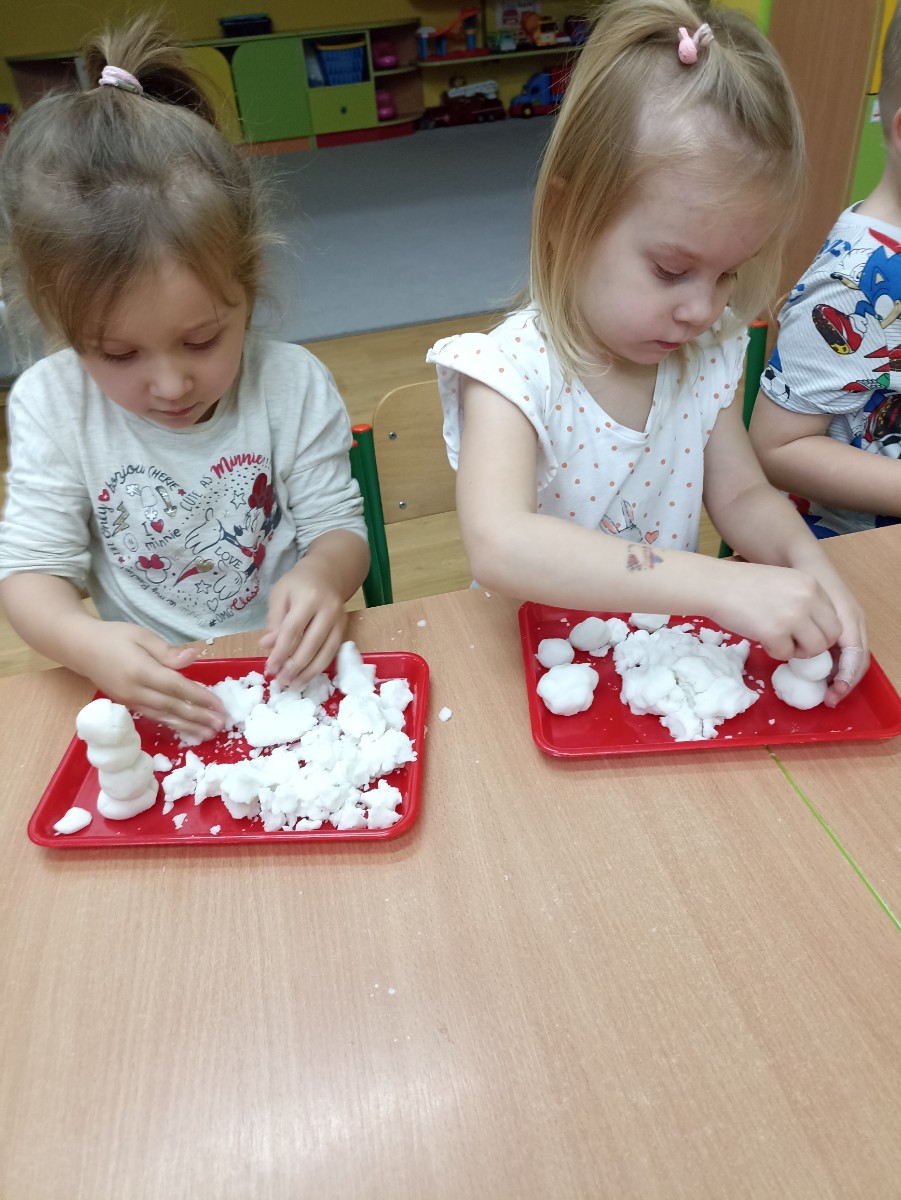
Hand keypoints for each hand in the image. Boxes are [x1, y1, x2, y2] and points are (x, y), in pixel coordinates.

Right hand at [81, 621, 226, 740]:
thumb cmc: (113, 636)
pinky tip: (185, 729)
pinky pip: (153, 717)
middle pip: (172, 707)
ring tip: (208, 734)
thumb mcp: (142, 636)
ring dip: (188, 726)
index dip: (200, 698)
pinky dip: (172, 724)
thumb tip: (194, 657)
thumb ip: (167, 652)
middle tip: (222, 725)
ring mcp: (129, 700)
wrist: (79, 647)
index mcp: (141, 670)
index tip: (220, 706)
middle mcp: (135, 690)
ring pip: (163, 716)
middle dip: (199, 717)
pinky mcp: (127, 705)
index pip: (177, 687)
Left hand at [258, 560, 347, 686]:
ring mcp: (340, 621)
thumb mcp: (280, 595)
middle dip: (295, 666)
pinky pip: (332, 653)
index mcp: (309, 598)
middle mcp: (328, 610)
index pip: (292, 630)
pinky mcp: (345, 630)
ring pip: (326, 653)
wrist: (328, 573)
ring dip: (309, 673)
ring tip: (294, 685)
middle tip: (281, 681)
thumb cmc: (299, 584)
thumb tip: (267, 646)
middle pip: (311, 644)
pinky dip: (319, 667)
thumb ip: (274, 621)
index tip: (270, 669)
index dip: (280, 652)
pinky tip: (307, 676)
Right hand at [710, 562, 843, 662]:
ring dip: (798, 651)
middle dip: (814, 645)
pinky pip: (787, 654)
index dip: (820, 630)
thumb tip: (815, 630)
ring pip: (815, 648)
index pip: (833, 617)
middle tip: (794, 643)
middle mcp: (808, 598)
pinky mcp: (775, 632)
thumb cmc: (742, 585)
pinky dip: (775, 652)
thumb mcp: (783, 584)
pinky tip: (762, 638)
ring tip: (778, 641)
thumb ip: (803, 601)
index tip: (804, 634)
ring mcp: (794, 616)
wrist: (715, 585)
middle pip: (831, 635)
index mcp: (811, 584)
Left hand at [816, 574, 867, 706]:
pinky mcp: (838, 623)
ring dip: (839, 675)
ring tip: (824, 690)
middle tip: (829, 699)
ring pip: (849, 657)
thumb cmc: (804, 578)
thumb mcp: (808, 603)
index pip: (856, 657)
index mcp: (850, 619)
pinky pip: (840, 649)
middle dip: (845, 683)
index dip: (846, 679)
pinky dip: (832, 664)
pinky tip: (817, 672)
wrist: (799, 558)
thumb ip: (813, 628)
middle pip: (857, 661)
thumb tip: (808, 656)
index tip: (832, 695)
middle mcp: (853, 622)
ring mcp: (847, 622)